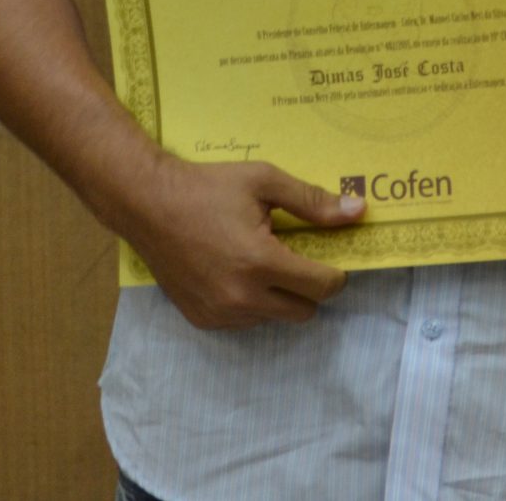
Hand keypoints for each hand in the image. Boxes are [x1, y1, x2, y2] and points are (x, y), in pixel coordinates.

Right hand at [112, 155, 364, 330]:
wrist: (147, 205)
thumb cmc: (208, 188)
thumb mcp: (264, 182)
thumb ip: (313, 202)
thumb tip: (358, 211)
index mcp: (261, 263)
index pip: (322, 287)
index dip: (336, 273)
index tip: (332, 258)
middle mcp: (242, 297)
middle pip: (304, 311)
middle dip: (310, 287)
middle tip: (297, 258)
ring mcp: (219, 313)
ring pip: (274, 318)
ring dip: (278, 296)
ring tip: (260, 261)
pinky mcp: (202, 319)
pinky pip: (245, 322)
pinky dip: (251, 303)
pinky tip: (236, 272)